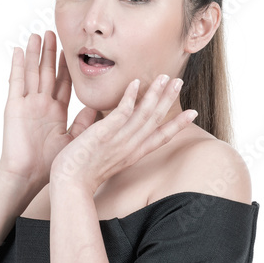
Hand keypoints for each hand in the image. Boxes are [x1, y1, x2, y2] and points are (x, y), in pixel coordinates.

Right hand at [0, 32, 92, 188]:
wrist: (29, 176)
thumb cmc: (50, 163)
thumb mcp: (73, 138)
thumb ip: (85, 121)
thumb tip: (103, 106)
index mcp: (55, 111)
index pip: (63, 83)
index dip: (66, 66)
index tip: (71, 49)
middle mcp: (41, 104)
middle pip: (47, 72)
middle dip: (51, 53)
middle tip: (53, 32)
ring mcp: (27, 104)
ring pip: (33, 72)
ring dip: (36, 54)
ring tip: (38, 34)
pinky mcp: (14, 107)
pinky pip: (16, 82)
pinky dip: (18, 66)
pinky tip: (20, 50)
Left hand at [49, 73, 196, 191]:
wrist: (70, 185)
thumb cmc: (81, 172)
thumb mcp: (104, 155)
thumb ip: (108, 136)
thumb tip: (102, 118)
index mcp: (133, 153)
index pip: (161, 137)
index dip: (178, 124)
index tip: (193, 113)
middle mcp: (131, 147)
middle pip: (156, 120)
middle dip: (169, 99)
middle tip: (179, 82)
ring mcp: (119, 140)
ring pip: (144, 114)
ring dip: (155, 94)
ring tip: (164, 77)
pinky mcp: (104, 134)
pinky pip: (122, 112)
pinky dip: (130, 97)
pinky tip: (135, 82)